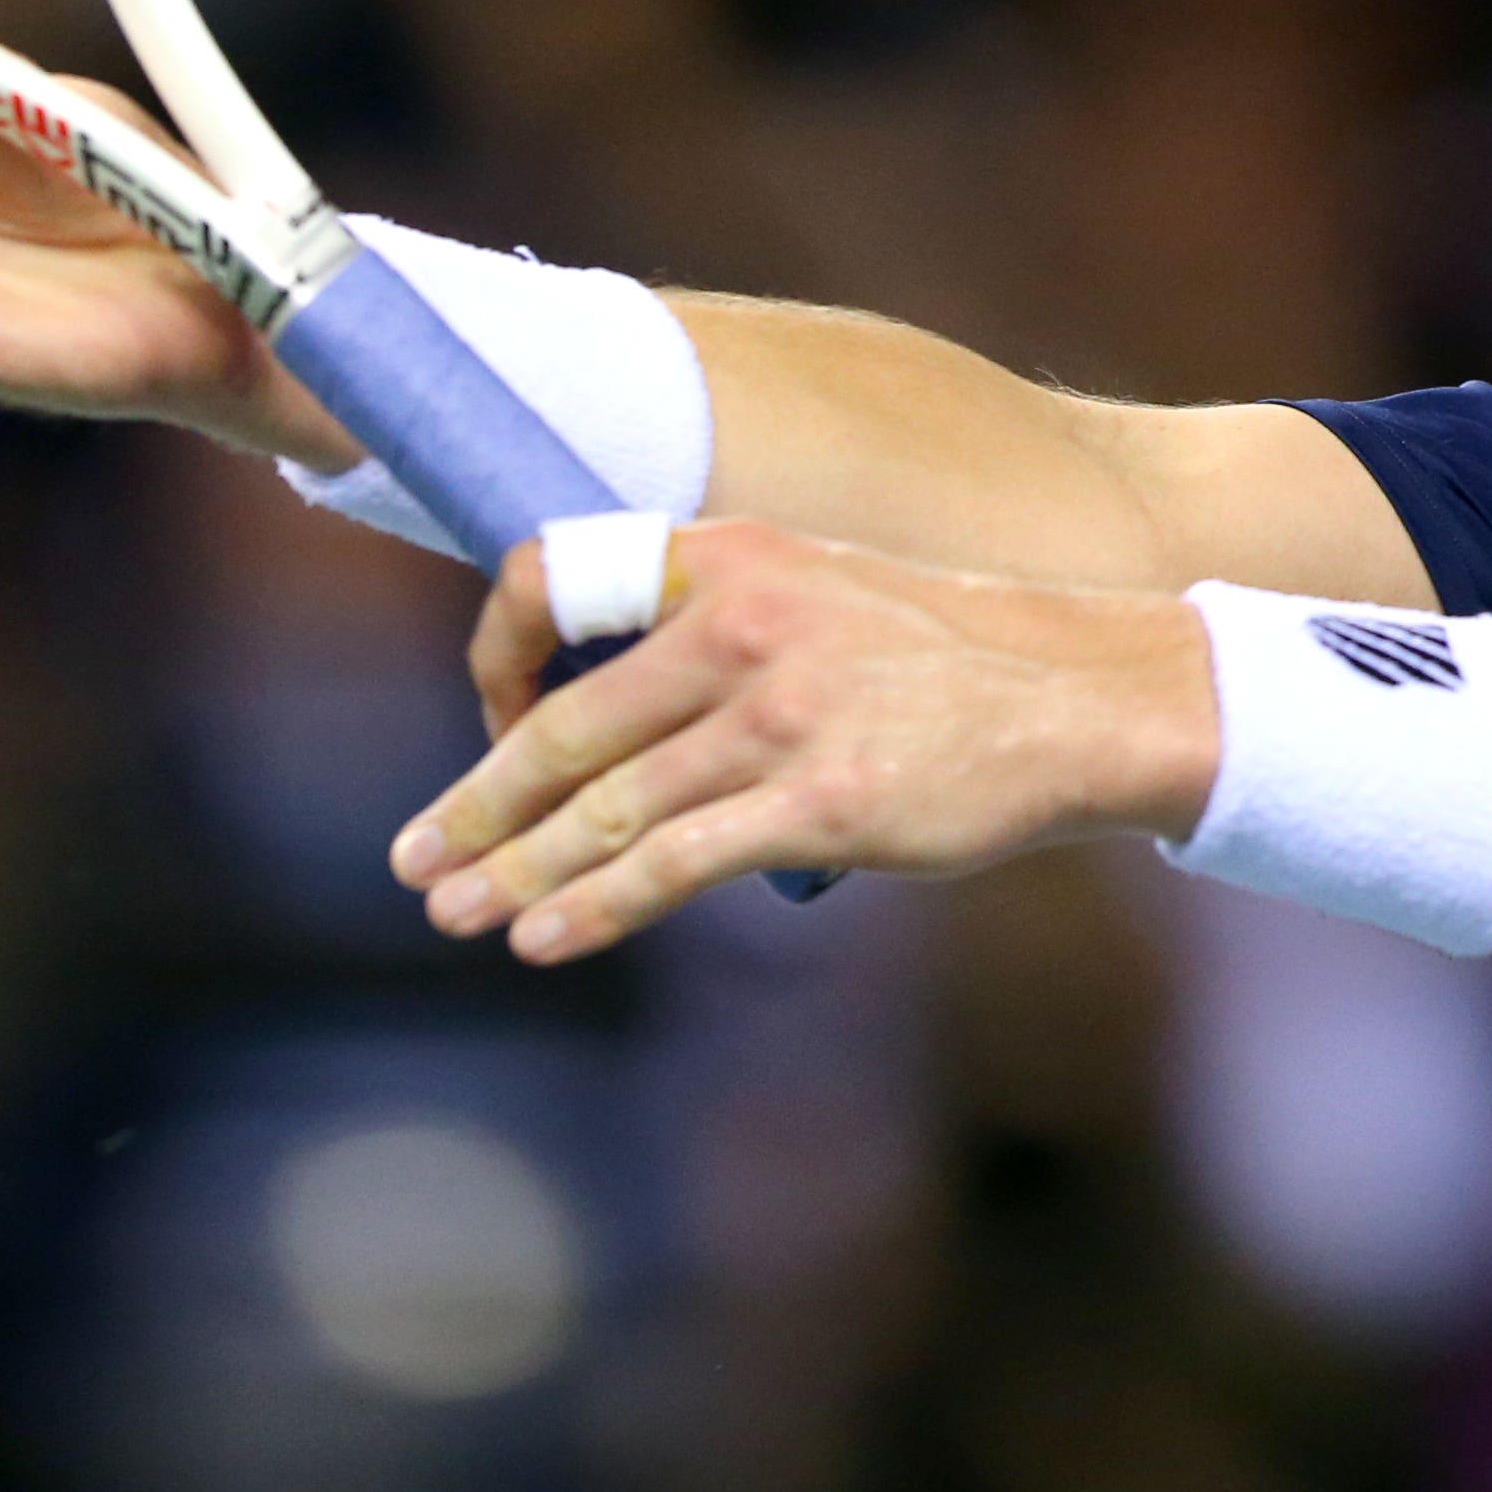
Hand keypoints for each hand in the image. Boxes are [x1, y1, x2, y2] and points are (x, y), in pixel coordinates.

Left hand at [396, 518, 1221, 961]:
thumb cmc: (934, 658)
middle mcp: (740, 624)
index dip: (495, 655)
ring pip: (607, 807)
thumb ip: (708, 628)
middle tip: (415, 857)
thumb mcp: (813, 589)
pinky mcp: (824, 803)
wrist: (1076, 694)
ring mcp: (782, 716)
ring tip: (455, 912)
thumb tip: (599, 712)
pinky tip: (542, 936)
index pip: (553, 576)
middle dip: (479, 803)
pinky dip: (594, 907)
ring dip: (515, 869)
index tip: (483, 721)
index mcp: (724, 555)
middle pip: (565, 723)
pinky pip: (675, 863)